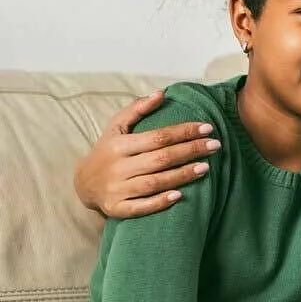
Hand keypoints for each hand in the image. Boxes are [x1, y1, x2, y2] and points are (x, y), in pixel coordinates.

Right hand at [75, 92, 220, 218]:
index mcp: (119, 145)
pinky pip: (140, 207)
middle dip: (190, 151)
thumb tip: (161, 93)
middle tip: (216, 146)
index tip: (208, 128)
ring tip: (206, 167)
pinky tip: (179, 196)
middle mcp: (117, 167)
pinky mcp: (117, 208)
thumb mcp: (116, 127)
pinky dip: (159, 202)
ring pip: (154, 183)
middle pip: (160, 159)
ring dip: (181, 176)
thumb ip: (137, 109)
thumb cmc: (107, 150)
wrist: (83, 182)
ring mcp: (117, 189)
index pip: (157, 137)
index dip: (184, 132)